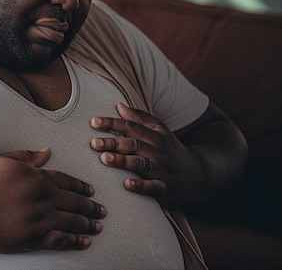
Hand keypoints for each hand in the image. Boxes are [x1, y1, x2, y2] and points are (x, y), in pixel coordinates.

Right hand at [0, 148, 104, 252]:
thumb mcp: (6, 160)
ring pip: (72, 221)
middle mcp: (44, 197)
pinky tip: (83, 241)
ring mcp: (40, 219)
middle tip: (101, 211)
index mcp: (38, 177)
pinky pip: (61, 239)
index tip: (90, 192)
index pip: (66, 181)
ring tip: (97, 226)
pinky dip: (75, 240)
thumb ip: (29, 156)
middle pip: (74, 202)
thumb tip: (47, 151)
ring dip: (87, 224)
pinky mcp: (34, 237)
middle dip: (90, 207)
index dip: (81, 187)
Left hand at [90, 103, 206, 207]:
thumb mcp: (159, 130)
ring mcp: (162, 169)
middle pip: (134, 144)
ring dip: (122, 161)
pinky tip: (126, 185)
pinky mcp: (166, 188)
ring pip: (141, 164)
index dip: (112, 124)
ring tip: (104, 158)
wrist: (200, 173)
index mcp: (154, 135)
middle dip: (113, 143)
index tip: (93, 122)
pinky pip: (154, 187)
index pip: (131, 126)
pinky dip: (141, 186)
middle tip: (94, 143)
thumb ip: (139, 118)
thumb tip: (119, 105)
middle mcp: (158, 151)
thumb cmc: (170, 149)